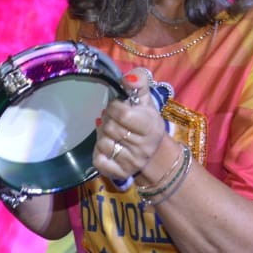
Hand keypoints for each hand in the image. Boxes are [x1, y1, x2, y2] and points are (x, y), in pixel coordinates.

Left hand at [91, 68, 166, 186]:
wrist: (154, 152)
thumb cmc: (146, 120)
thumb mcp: (145, 99)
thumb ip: (139, 82)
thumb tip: (128, 78)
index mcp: (150, 126)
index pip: (123, 114)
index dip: (114, 107)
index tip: (117, 108)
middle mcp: (143, 147)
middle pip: (110, 128)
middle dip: (107, 121)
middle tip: (113, 120)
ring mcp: (132, 162)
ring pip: (103, 143)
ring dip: (102, 135)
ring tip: (111, 133)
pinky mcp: (120, 173)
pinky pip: (99, 161)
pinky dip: (98, 152)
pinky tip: (107, 147)